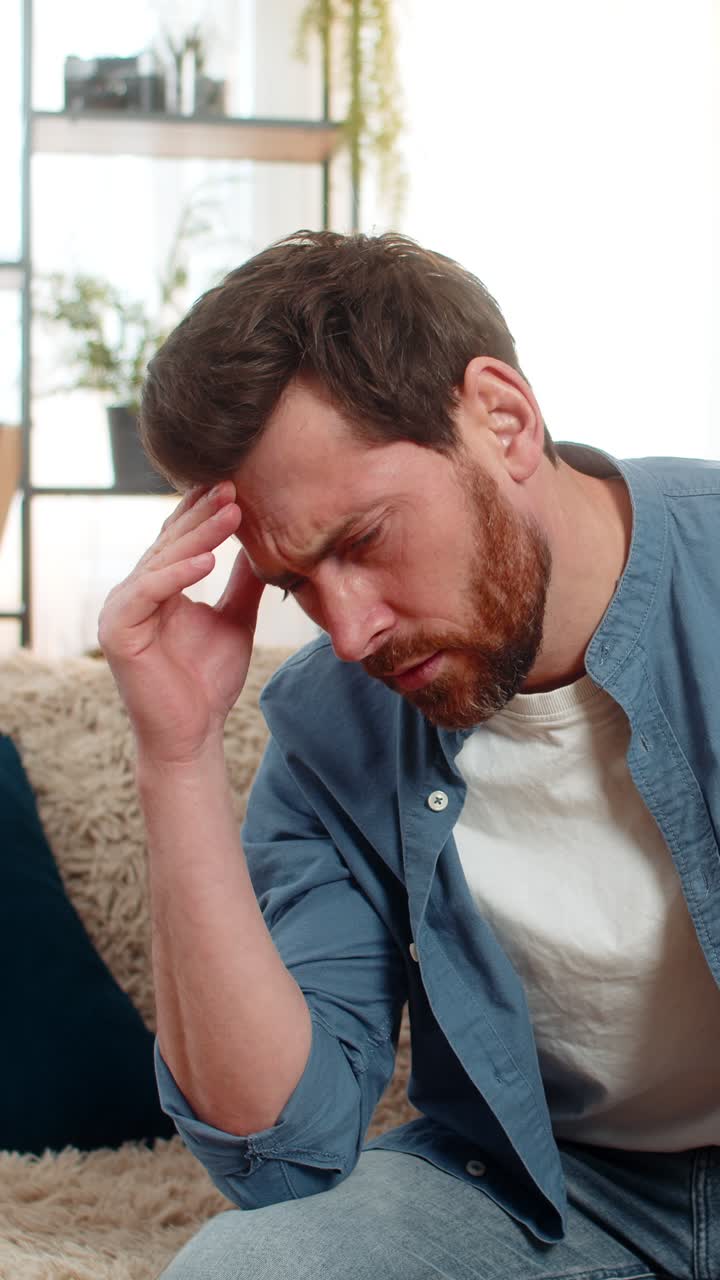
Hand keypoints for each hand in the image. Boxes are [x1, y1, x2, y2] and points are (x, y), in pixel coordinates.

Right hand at [98, 481, 264, 764]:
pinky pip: (148, 592)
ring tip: (231, 514)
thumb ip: (242, 583)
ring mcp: (122, 610)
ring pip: (161, 561)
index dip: (205, 513)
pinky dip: (178, 575)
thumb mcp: (235, 619)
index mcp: (157, 587)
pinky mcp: (118, 631)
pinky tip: (208, 560)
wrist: (194, 733)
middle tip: (235, 486)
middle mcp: (134, 592)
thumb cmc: (210, 681)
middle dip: (204, 514)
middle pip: (171, 543)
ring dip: (198, 536)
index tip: (238, 486)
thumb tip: (261, 545)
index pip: (180, 540)